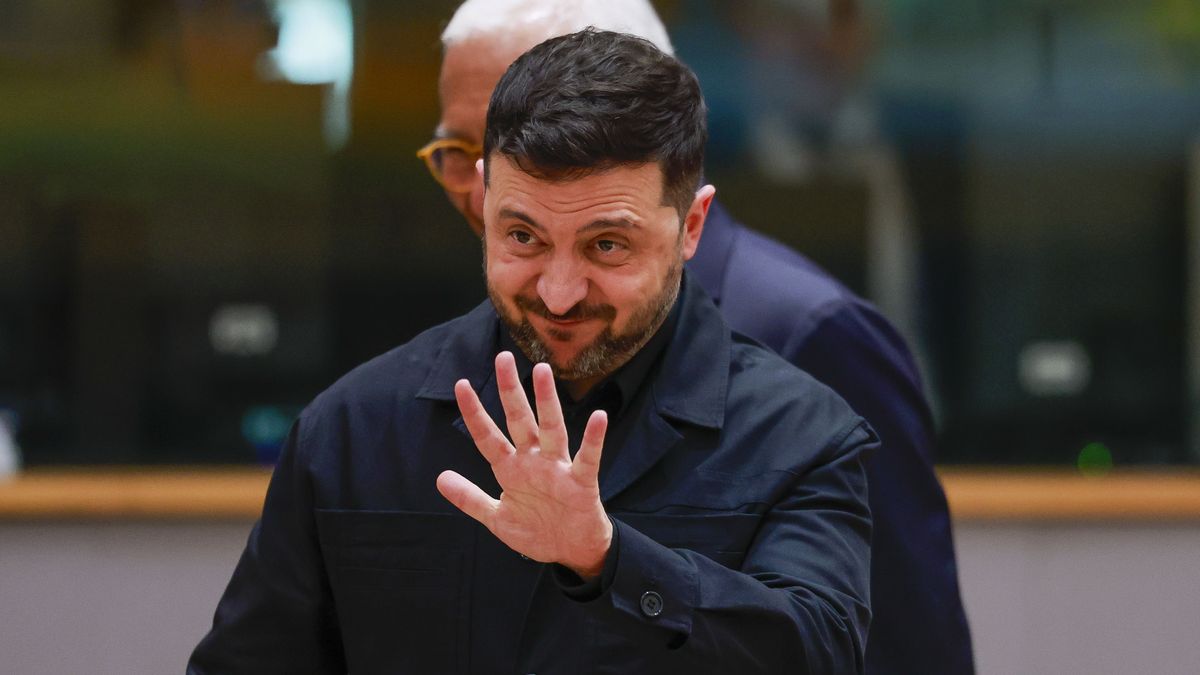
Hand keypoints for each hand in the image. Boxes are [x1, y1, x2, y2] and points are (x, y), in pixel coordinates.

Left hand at [436, 352, 611, 578]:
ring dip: (546, 402)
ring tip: (542, 374)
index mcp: (511, 469)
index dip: (474, 413)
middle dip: (510, 391)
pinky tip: (598, 417)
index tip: (460, 384)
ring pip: (551, 429)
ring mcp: (558, 469)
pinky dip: (594, 439)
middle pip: (519, 420)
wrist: (572, 551)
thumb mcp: (496, 518)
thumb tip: (440, 478)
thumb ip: (470, 498)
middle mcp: (534, 461)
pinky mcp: (581, 482)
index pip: (488, 437)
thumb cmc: (537, 530)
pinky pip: (588, 457)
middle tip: (503, 357)